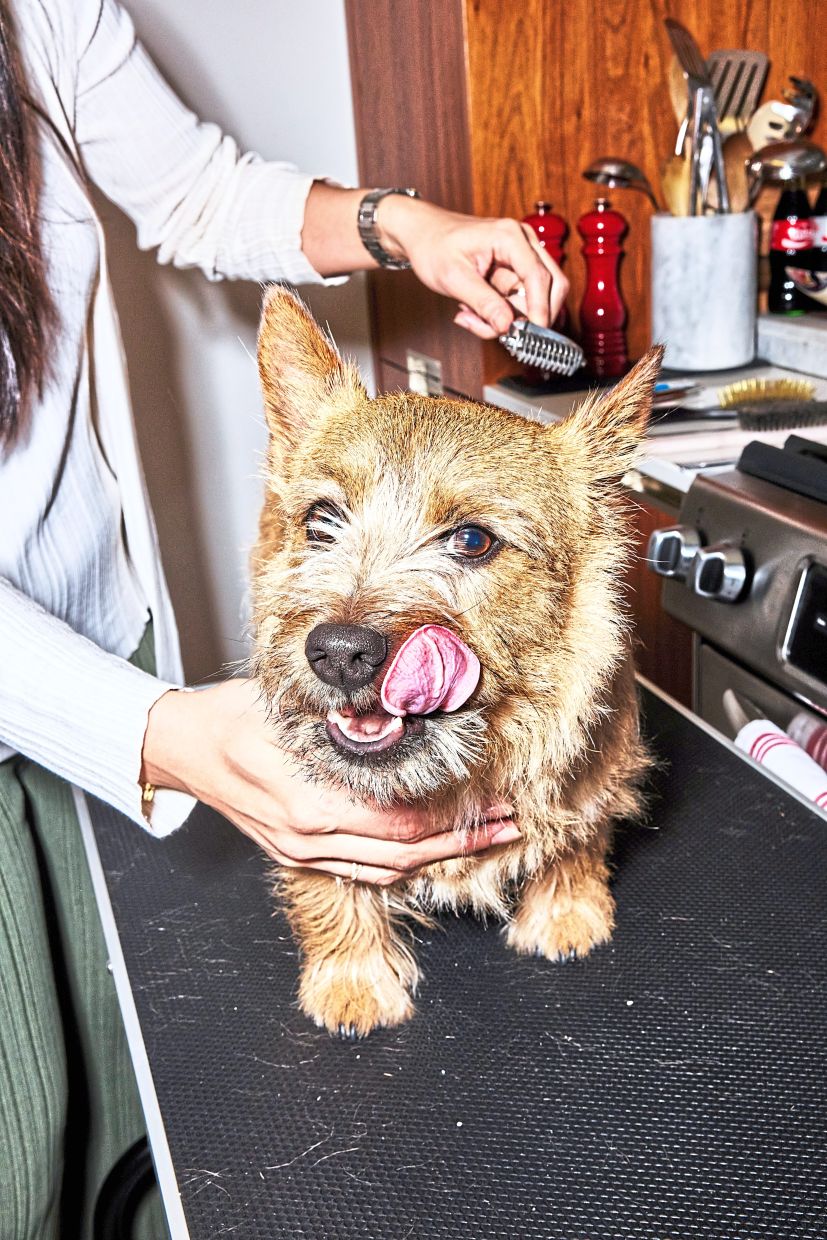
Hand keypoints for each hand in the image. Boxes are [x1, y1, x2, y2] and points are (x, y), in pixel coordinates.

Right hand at [141, 679, 518, 884]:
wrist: (181, 748)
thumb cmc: (231, 717)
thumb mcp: (287, 707)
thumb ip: (343, 719)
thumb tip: (402, 714)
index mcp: (311, 806)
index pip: (402, 827)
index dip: (456, 821)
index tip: (495, 804)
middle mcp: (309, 840)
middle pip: (405, 856)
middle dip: (463, 843)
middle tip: (509, 826)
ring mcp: (301, 853)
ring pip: (386, 871)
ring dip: (439, 858)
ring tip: (483, 839)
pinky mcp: (297, 854)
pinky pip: (361, 870)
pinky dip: (402, 863)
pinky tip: (431, 849)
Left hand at [378, 195, 569, 338]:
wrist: (423, 235)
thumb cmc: (434, 246)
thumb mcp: (453, 278)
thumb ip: (483, 303)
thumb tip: (507, 326)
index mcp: (509, 236)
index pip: (538, 276)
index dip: (540, 308)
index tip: (534, 333)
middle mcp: (523, 243)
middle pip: (552, 285)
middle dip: (530, 315)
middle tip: (503, 332)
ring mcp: (521, 257)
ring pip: (534, 299)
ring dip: (507, 318)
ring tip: (471, 316)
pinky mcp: (515, 272)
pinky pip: (519, 302)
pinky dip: (499, 315)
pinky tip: (474, 311)